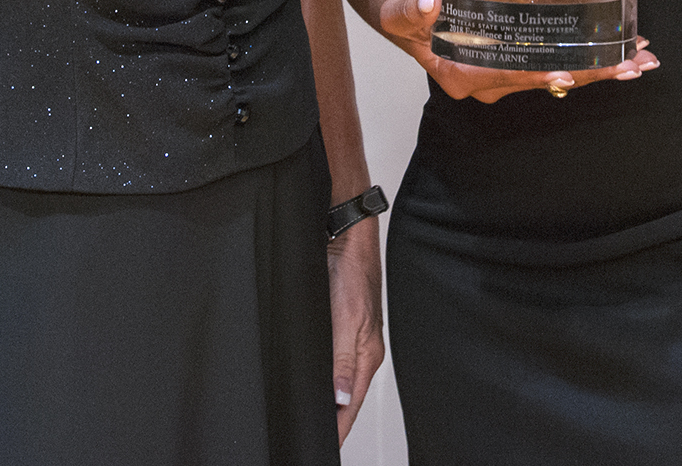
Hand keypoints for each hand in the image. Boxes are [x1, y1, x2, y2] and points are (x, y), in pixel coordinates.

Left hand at [326, 217, 383, 441]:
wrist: (345, 236)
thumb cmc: (352, 271)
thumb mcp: (346, 320)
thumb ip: (343, 361)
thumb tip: (338, 398)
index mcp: (367, 356)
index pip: (350, 407)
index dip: (336, 430)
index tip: (324, 446)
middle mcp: (360, 351)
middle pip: (345, 399)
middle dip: (332, 421)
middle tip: (314, 437)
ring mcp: (350, 339)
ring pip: (338, 381)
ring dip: (328, 401)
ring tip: (316, 420)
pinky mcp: (339, 326)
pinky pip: (332, 362)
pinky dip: (324, 377)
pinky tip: (314, 381)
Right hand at [376, 0, 655, 103]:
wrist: (413, 6)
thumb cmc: (408, 8)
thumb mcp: (399, 8)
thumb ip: (410, 8)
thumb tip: (429, 1)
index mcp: (462, 76)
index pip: (508, 77)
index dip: (538, 75)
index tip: (568, 73)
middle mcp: (490, 81)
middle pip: (545, 79)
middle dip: (589, 74)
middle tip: (630, 65)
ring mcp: (509, 71)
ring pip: (559, 73)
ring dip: (600, 69)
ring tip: (640, 61)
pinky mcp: (522, 58)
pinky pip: (559, 62)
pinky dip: (591, 59)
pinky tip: (623, 55)